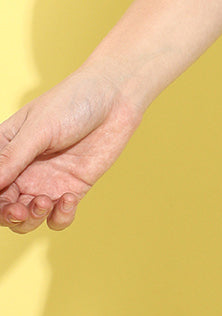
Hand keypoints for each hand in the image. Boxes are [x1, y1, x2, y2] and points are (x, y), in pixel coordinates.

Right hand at [0, 66, 143, 233]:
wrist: (116, 96)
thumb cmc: (73, 101)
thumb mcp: (39, 128)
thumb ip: (13, 157)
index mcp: (6, 151)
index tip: (2, 198)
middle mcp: (23, 171)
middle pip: (4, 207)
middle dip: (7, 215)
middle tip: (19, 210)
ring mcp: (47, 182)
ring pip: (28, 218)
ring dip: (31, 219)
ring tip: (44, 202)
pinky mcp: (72, 189)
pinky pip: (58, 217)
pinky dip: (59, 217)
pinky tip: (68, 199)